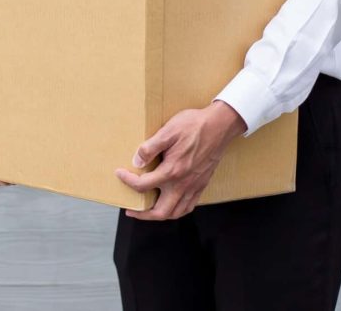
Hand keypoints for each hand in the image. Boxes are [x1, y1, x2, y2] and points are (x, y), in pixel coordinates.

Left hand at [115, 102, 246, 220]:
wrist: (220, 125)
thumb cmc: (195, 125)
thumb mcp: (168, 131)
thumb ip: (150, 148)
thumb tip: (136, 162)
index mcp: (172, 171)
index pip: (143, 185)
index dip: (127, 181)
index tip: (120, 174)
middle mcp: (183, 183)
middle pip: (160, 211)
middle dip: (143, 214)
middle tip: (131, 210)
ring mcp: (194, 186)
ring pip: (176, 213)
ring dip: (159, 215)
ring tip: (148, 211)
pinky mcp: (202, 184)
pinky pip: (189, 206)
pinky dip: (177, 211)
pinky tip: (171, 204)